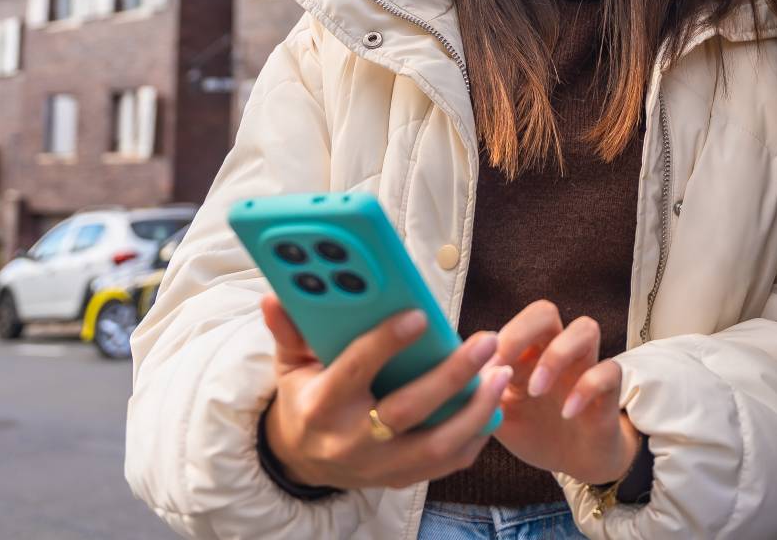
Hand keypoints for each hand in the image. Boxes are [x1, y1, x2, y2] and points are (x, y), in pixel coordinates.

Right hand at [259, 294, 510, 490]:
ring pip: (436, 444)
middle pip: (407, 410)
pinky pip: (447, 464)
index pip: (354, 372)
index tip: (419, 315)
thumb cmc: (305, 399)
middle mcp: (350, 442)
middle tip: (485, 341)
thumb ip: (290, 331)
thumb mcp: (291, 366)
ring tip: (500, 372)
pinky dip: (475, 437)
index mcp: (320, 408)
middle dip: (451, 375)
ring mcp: (378, 467)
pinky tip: (494, 405)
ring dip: (475, 410)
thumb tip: (275, 296)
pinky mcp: (401, 480)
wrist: (304, 461)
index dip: (385, 344)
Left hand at [489, 300, 640, 485]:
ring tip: (536, 390)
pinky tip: (567, 412)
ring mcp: (585, 368)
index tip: (477, 372)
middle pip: (545, 311)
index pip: (511, 323)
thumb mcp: (500, 418)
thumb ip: (480, 398)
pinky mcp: (608, 391)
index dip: (494, 341)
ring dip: (555, 355)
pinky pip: (609, 370)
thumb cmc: (536, 432)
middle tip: (504, 368)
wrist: (575, 462)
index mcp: (527, 354)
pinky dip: (587, 387)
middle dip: (521, 332)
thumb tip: (458, 379)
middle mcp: (556, 352)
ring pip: (585, 327)